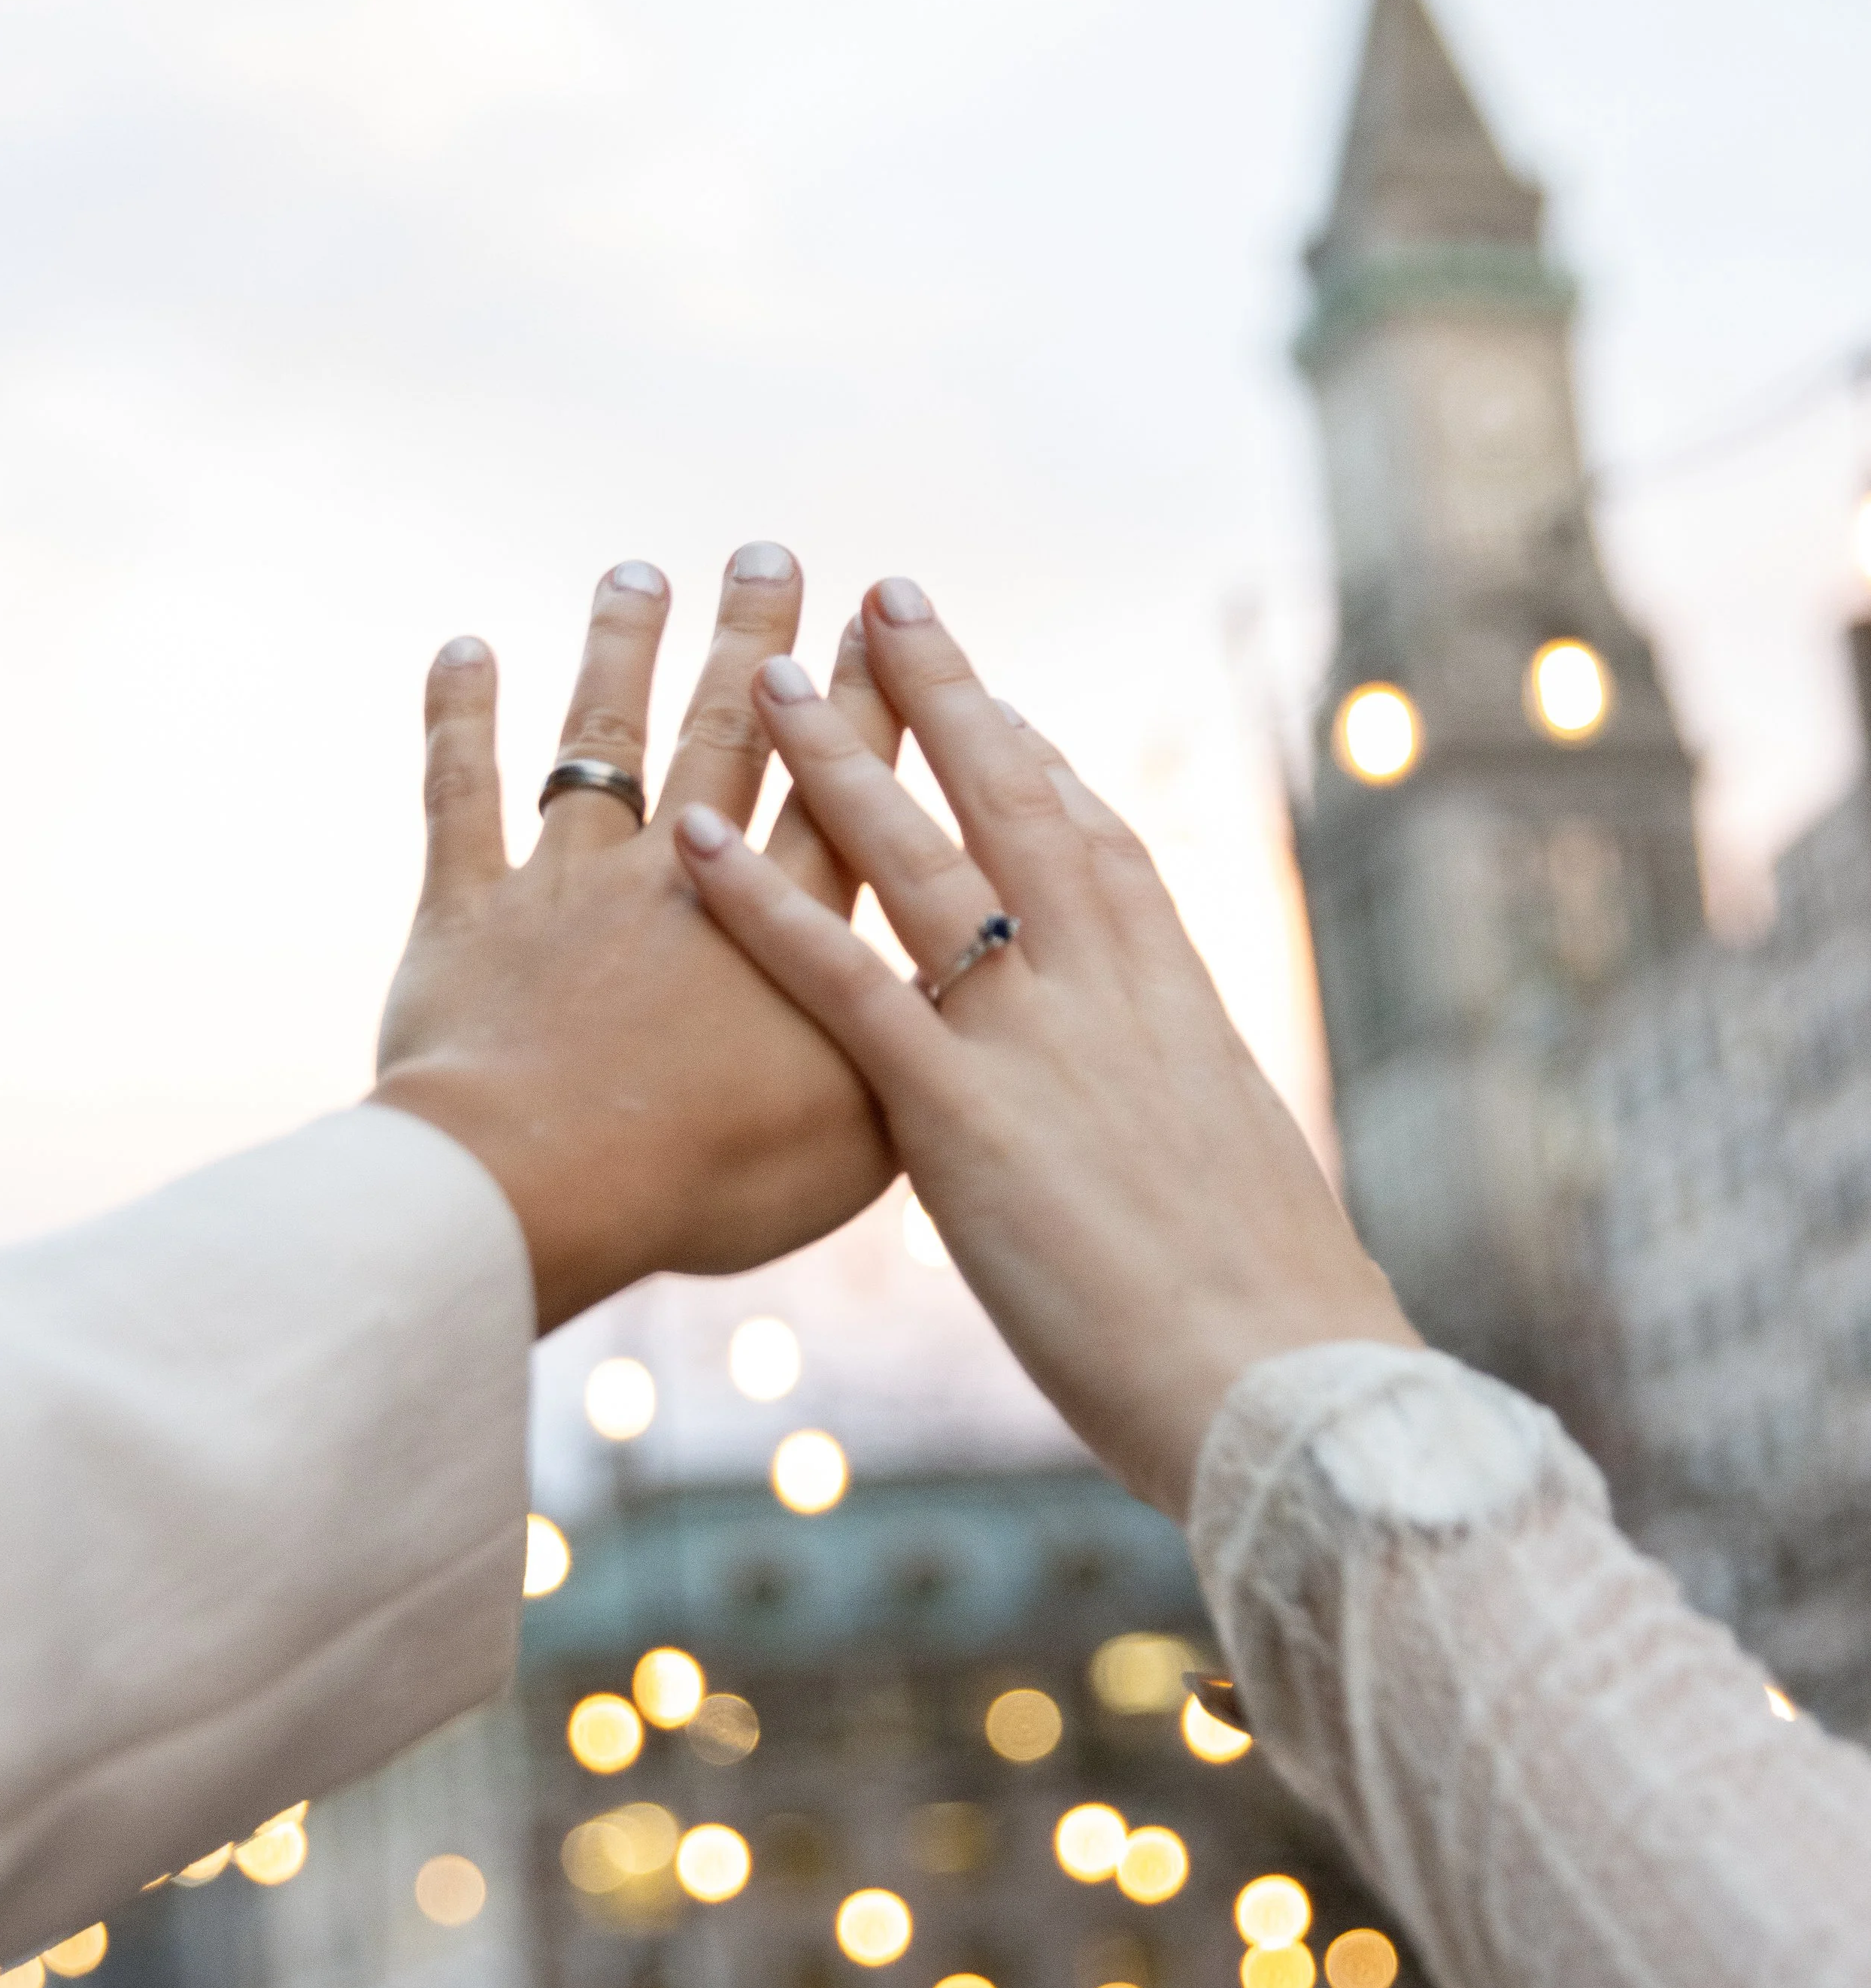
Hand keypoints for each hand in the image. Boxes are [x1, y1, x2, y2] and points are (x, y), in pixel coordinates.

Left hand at [372, 546, 898, 1334]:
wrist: (544, 1187)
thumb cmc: (711, 1178)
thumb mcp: (862, 1136)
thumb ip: (910, 1049)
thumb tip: (966, 996)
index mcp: (783, 925)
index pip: (834, 787)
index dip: (858, 697)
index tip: (874, 613)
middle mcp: (682, 877)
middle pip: (725, 734)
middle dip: (752, 639)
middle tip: (765, 553)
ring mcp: (570, 886)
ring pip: (600, 741)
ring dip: (618, 649)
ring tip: (634, 573)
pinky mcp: (470, 915)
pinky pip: (461, 797)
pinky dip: (459, 720)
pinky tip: (460, 648)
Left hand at [671, 578, 1415, 1517]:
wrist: (1290, 1389)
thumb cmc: (1279, 1318)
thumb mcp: (1237, 1185)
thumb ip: (1178, 1126)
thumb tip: (1174, 1131)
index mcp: (1179, 1003)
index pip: (1096, 846)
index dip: (1036, 760)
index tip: (990, 698)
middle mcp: (1109, 991)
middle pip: (1016, 806)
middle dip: (947, 696)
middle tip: (888, 598)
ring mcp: (1036, 1043)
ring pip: (925, 863)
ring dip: (843, 761)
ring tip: (777, 671)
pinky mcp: (963, 1120)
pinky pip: (847, 987)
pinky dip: (764, 908)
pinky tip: (697, 847)